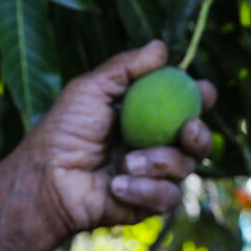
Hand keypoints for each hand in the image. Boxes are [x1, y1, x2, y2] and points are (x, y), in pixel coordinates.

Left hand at [23, 40, 215, 236]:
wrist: (46, 180)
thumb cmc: (62, 131)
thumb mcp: (90, 90)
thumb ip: (125, 69)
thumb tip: (161, 47)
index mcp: (146, 117)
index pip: (184, 106)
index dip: (200, 98)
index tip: (204, 91)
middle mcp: (156, 145)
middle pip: (197, 141)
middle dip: (199, 135)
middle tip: (188, 130)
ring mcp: (154, 175)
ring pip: (185, 168)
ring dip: (160, 162)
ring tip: (125, 163)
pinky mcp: (149, 203)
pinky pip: (167, 196)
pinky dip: (145, 189)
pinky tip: (117, 185)